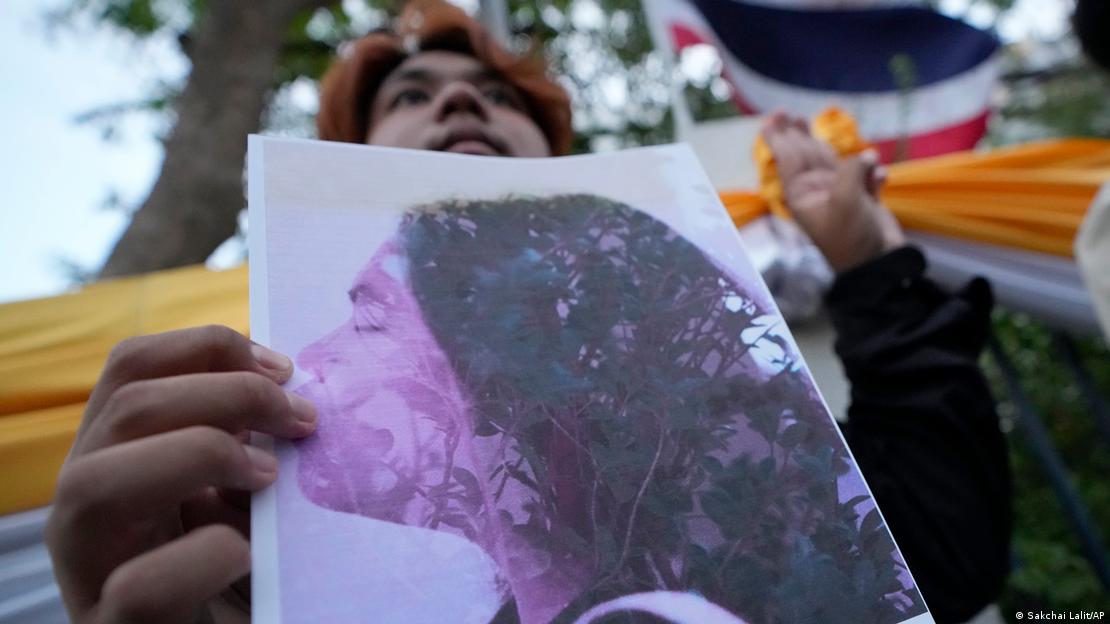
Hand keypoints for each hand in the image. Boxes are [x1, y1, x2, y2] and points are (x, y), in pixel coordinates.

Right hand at [45, 325, 316, 623]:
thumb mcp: (232, 490)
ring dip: (201, 456)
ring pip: (96, 485)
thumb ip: (240, 442)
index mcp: (112, 457)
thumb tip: (290, 392)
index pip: (130, 368)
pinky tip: (247, 551)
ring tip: (270, 477)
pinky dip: (204, 559)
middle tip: (302, 419)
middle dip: (228, 395)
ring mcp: (89, 573)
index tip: (284, 369)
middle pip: (125, 407)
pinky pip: (141, 587)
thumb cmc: (233, 567)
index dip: (208, 348)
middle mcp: (84, 507)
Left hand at [761, 112, 904, 271]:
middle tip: (790, 115)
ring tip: (814, 125)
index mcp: (803, 195)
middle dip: (797, 136)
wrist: (878, 265)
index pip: (788, 160)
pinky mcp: (864, 200)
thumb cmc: (852, 237)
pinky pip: (866, 177)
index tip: (774, 117)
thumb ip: (850, 172)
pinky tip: (878, 174)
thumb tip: (865, 155)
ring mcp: (841, 195)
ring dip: (824, 146)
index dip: (780, 138)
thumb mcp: (845, 202)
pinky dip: (872, 173)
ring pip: (832, 163)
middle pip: (805, 157)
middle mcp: (818, 192)